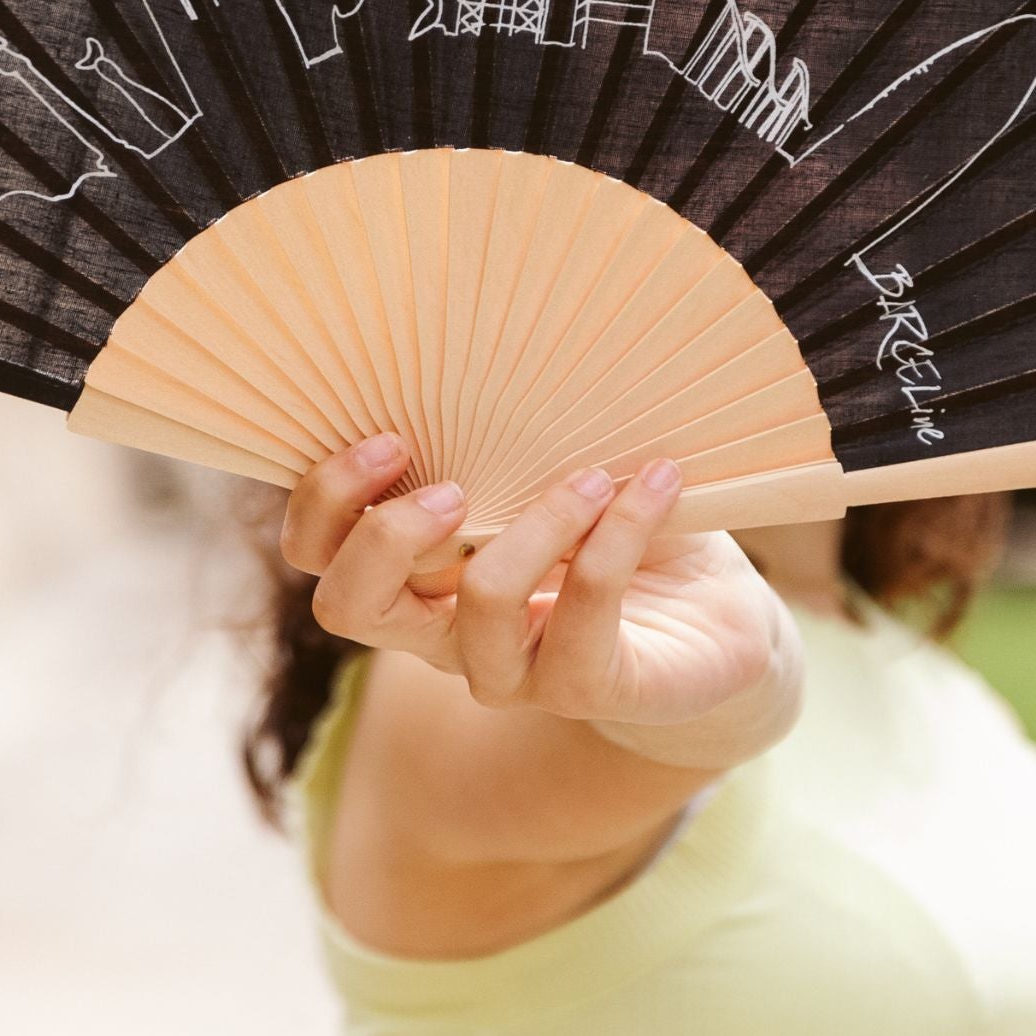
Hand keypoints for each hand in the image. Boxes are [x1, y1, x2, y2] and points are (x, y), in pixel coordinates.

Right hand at [281, 437, 797, 746]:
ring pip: (478, 605)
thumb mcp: (550, 474)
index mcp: (416, 574)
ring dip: (537, 523)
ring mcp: (511, 671)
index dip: (326, 501)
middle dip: (383, 535)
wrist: (717, 622)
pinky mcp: (587, 688)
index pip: (317, 552)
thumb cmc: (618, 532)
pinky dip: (618, 538)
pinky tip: (656, 486)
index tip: (391, 436)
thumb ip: (507, 442)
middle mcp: (443, 630)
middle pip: (346, 607)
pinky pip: (583, 614)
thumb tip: (486, 347)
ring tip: (595, 475)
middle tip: (454, 483)